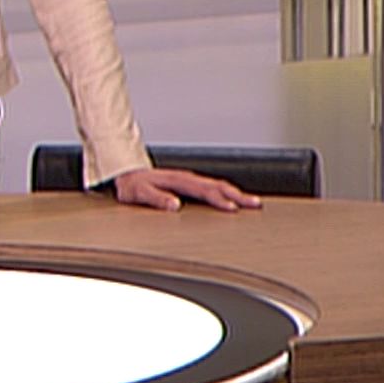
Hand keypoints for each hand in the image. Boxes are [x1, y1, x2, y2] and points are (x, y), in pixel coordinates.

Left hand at [112, 167, 260, 211]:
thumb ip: (156, 199)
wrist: (127, 174)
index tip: (233, 208)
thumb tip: (175, 205)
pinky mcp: (190, 184)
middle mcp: (187, 178)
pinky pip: (213, 187)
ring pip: (218, 185)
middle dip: (238, 195)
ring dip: (236, 193)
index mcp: (178, 180)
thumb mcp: (139, 194)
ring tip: (253, 203)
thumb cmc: (134, 186)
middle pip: (218, 185)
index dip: (219, 200)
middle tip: (255, 205)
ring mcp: (190, 180)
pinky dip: (227, 192)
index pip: (204, 191)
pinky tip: (235, 200)